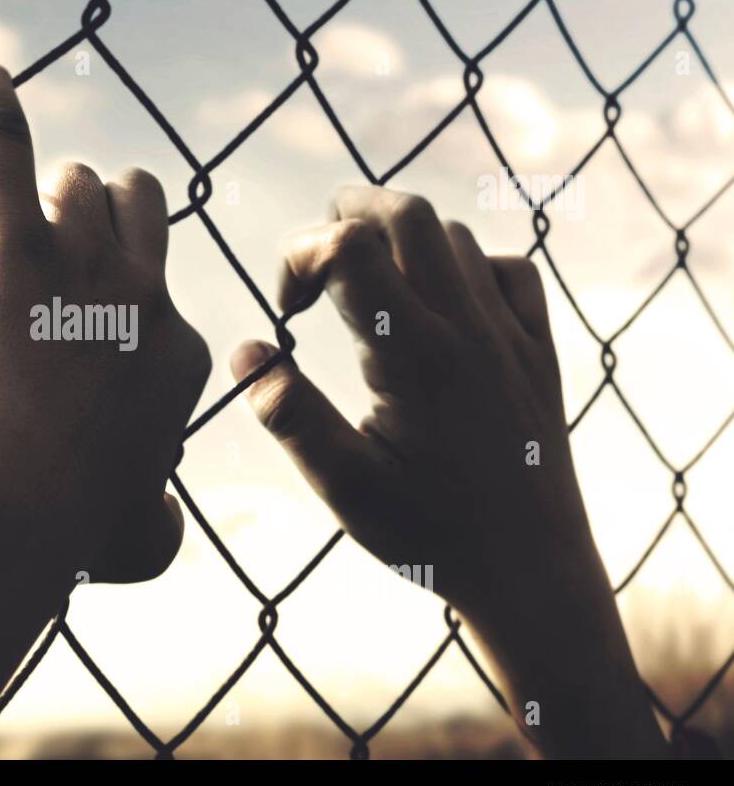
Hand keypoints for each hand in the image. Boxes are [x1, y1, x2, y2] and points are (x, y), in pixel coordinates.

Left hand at [0, 55, 208, 757]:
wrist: (6, 515)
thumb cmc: (65, 534)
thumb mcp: (136, 542)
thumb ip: (160, 527)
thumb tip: (164, 517)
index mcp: (179, 356)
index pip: (161, 297)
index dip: (114, 317)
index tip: (70, 360)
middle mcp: (146, 297)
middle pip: (141, 209)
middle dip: (106, 219)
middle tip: (59, 251)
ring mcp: (83, 268)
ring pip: (84, 182)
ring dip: (54, 195)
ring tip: (18, 225)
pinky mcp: (13, 253)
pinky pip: (4, 152)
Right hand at [230, 185, 666, 757]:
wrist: (532, 574)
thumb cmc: (430, 536)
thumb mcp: (345, 487)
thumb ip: (291, 415)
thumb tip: (246, 351)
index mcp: (414, 355)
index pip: (348, 246)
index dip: (299, 254)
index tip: (287, 308)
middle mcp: (468, 328)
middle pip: (408, 214)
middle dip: (348, 211)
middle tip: (316, 257)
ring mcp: (511, 335)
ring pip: (455, 237)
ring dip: (400, 242)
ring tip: (365, 290)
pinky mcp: (539, 351)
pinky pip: (511, 269)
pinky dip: (467, 265)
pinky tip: (440, 306)